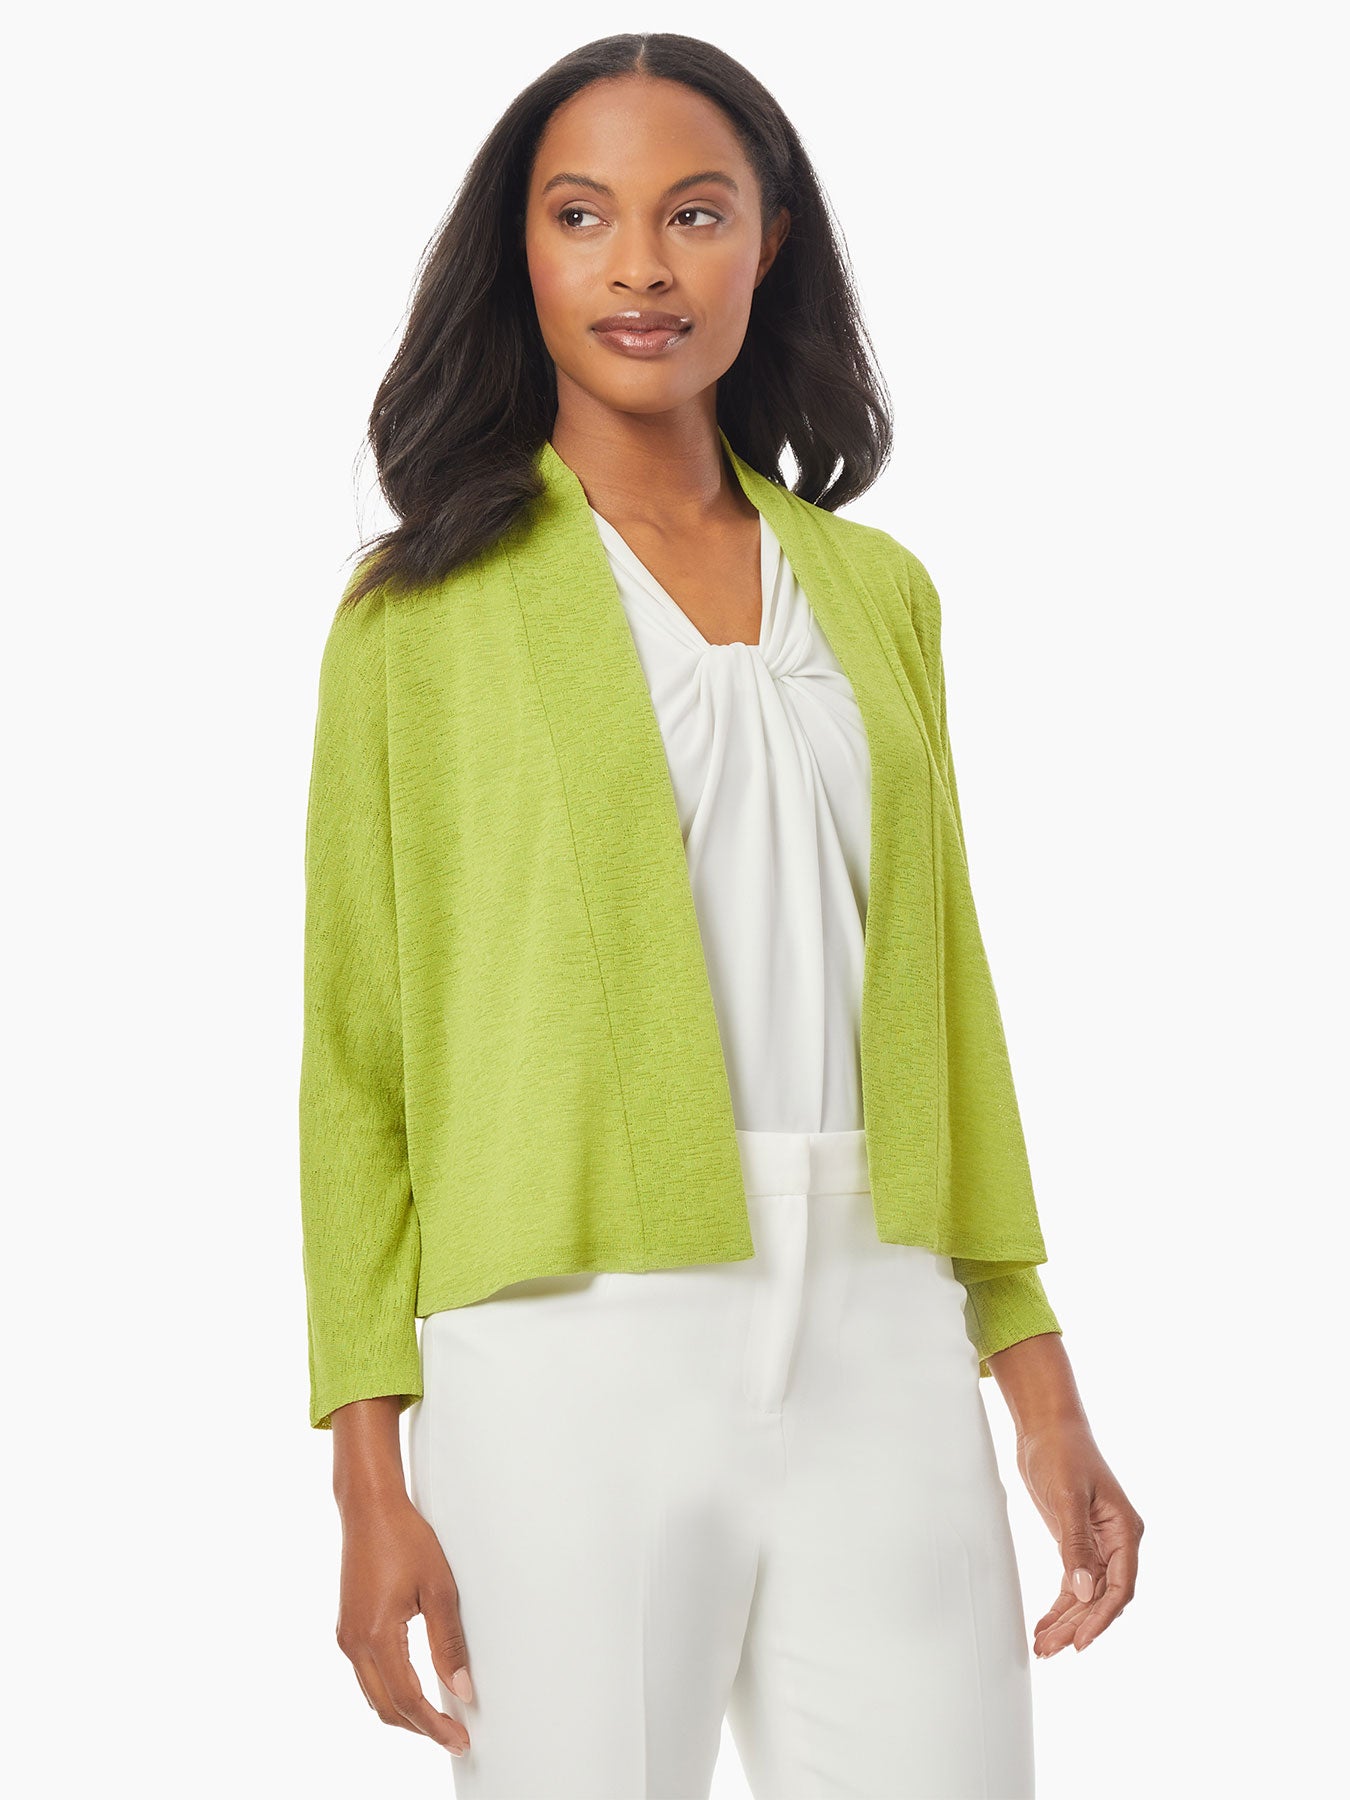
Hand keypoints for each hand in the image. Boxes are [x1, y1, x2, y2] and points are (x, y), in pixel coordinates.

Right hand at [335, 1489, 474, 1754]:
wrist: (369, 1508)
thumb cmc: (404, 1537)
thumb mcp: (438, 1588)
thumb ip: (448, 1643)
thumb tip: (460, 1688)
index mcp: (376, 1636)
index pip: (408, 1700)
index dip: (434, 1726)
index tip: (457, 1740)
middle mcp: (354, 1642)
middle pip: (386, 1707)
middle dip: (419, 1728)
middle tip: (452, 1737)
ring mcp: (347, 1636)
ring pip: (374, 1695)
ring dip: (404, 1712)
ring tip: (438, 1719)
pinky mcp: (347, 1627)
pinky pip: (367, 1675)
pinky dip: (390, 1691)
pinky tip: (413, 1689)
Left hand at [1015, 1418, 1143, 1656]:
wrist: (1046, 1427)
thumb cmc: (1061, 1452)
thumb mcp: (1068, 1496)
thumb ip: (1075, 1544)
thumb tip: (1083, 1592)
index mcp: (1125, 1532)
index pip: (1120, 1587)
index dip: (1102, 1618)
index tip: (1081, 1644)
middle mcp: (1116, 1543)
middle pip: (1102, 1598)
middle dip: (1078, 1626)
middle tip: (1050, 1651)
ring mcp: (1097, 1545)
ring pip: (1086, 1596)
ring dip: (1066, 1622)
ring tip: (1043, 1649)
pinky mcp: (1076, 1544)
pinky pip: (1072, 1584)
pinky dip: (1059, 1607)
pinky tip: (1044, 1627)